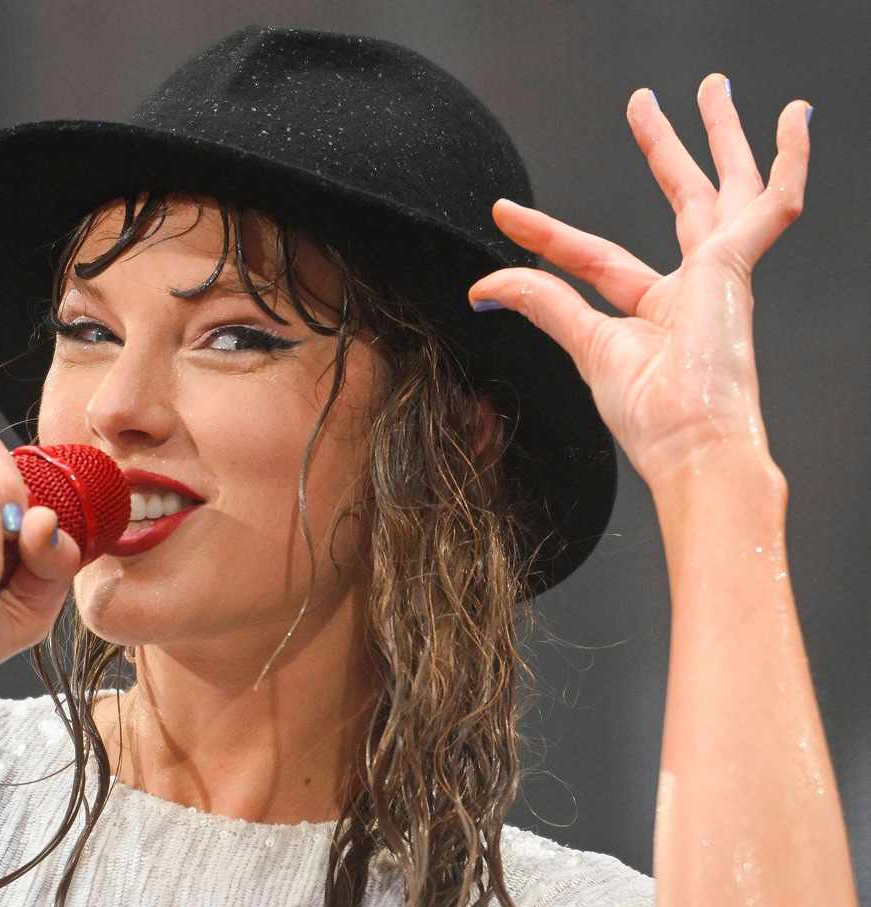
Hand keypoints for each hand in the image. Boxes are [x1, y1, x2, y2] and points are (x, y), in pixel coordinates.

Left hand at [467, 74, 809, 496]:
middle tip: (647, 104)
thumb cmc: (652, 417)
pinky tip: (797, 117)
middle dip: (665, 152)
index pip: (594, 258)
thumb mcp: (586, 346)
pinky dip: (790, 159)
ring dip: (720, 134)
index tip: (504, 214)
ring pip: (727, 186)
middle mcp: (695, 288)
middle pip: (681, 202)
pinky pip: (774, 201)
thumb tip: (484, 286)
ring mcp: (721, 274)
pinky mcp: (737, 264)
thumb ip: (542, 303)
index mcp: (658, 313)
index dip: (547, 237)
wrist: (692, 444)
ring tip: (711, 86)